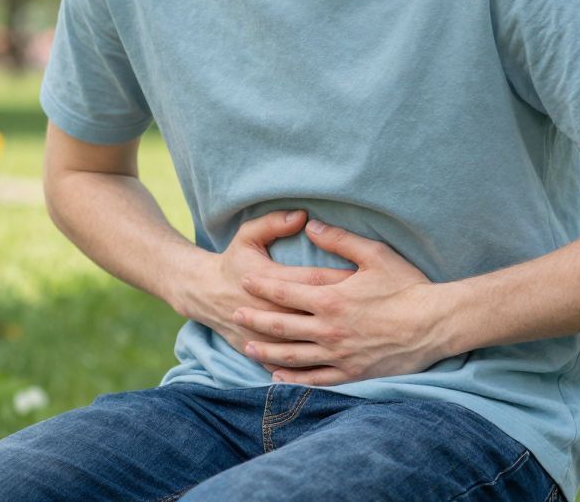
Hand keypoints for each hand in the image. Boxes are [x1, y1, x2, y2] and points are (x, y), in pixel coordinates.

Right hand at [176, 210, 352, 359]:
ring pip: (308, 342)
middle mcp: (271, 310)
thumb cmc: (234, 262)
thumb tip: (303, 216)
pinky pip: (292, 363)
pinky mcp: (264, 351)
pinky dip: (314, 363)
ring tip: (364, 336)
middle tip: (374, 306)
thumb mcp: (248, 236)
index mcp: (272, 280)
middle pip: (316, 312)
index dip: (341, 279)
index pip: (314, 280)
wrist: (205, 294)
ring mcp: (267, 335)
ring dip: (334, 339)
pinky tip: (339, 361)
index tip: (365, 277)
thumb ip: (274, 223)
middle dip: (346, 309)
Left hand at [231, 219, 454, 385]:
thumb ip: (339, 240)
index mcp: (330, 299)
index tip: (244, 282)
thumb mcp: (374, 254)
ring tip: (248, 348)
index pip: (285, 292)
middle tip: (235, 315)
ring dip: (267, 352)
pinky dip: (294, 379)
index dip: (262, 287)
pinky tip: (279, 376)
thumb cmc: (407, 287)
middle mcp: (328, 330)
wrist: (435, 325)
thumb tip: (310, 225)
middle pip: (281, 326)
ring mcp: (339, 355)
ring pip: (292, 356)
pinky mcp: (352, 373)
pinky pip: (316, 380)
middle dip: (255, 320)